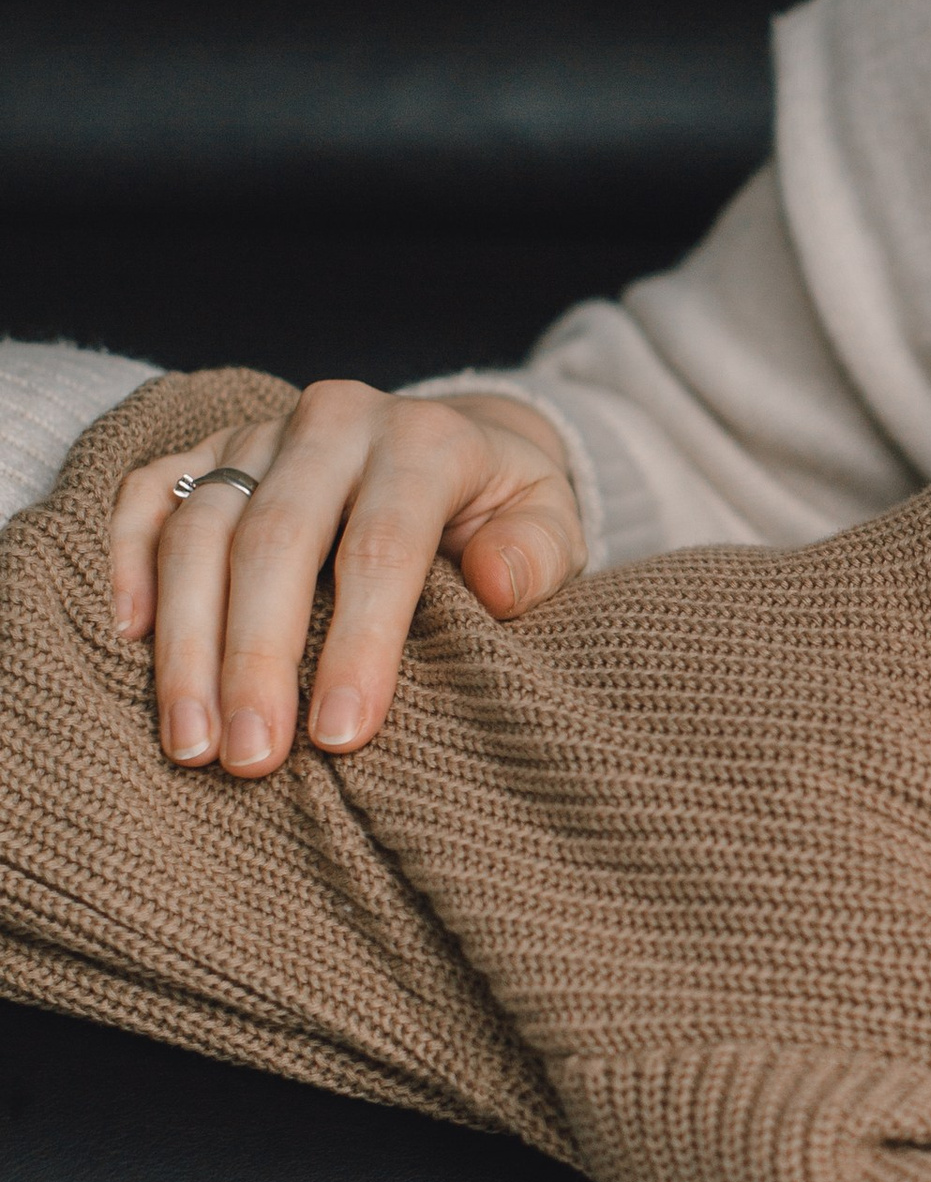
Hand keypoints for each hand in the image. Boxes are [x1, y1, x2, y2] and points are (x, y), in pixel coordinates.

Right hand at [110, 383, 585, 777]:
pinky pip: (147, 494)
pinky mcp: (204, 449)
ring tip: (191, 741)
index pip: (382, 547)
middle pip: (274, 539)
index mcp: (424, 440)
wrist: (457, 440)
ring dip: (187, 643)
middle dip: (257, 658)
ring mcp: (258, 432)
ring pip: (200, 528)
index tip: (341, 735)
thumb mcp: (552, 522)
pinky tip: (131, 639)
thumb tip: (498, 585)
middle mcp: (333, 422)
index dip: (360, 644)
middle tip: (251, 759)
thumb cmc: (503, 509)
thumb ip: (536, 553)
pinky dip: (127, 560)